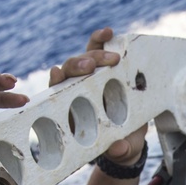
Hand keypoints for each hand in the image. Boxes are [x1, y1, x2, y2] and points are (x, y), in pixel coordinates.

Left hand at [49, 27, 146, 164]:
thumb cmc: (121, 146)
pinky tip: (107, 33)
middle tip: (93, 65)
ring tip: (108, 47)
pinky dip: (100, 41)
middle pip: (70, 72)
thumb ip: (120, 151)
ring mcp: (89, 78)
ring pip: (84, 60)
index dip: (56, 83)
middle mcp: (77, 91)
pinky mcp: (103, 69)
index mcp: (74, 111)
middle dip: (79, 65)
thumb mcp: (122, 151)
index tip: (57, 74)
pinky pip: (97, 50)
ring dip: (93, 53)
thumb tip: (116, 149)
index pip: (57, 94)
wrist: (129, 139)